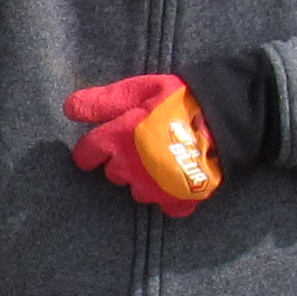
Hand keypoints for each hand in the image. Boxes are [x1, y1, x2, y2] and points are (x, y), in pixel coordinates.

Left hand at [64, 74, 220, 214]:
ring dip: (143, 178)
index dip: (89, 151)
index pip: (87, 154)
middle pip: (113, 174)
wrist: (227, 117)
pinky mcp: (179, 198)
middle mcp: (132, 168)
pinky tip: (177, 179)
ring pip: (136, 191)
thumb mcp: (140, 90)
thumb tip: (68, 109)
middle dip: (121, 161)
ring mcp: (156, 187)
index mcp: (119, 139)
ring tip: (161, 159)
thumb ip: (104, 101)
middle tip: (141, 144)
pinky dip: (169, 195)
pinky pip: (165, 205)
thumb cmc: (181, 99)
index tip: (96, 150)